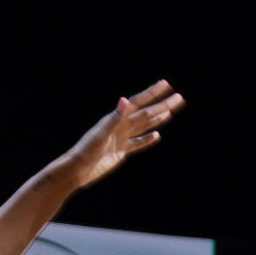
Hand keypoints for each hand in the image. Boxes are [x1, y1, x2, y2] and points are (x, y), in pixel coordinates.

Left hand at [65, 80, 183, 189]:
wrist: (76, 170)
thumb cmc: (86, 150)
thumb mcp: (101, 133)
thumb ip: (115, 117)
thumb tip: (125, 99)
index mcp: (116, 118)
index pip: (138, 102)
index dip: (152, 93)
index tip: (166, 84)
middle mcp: (120, 126)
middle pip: (145, 114)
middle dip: (162, 105)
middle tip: (179, 98)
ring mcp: (121, 139)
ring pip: (143, 127)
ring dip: (156, 119)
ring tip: (169, 112)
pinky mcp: (120, 153)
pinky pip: (137, 144)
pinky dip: (147, 140)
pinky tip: (157, 135)